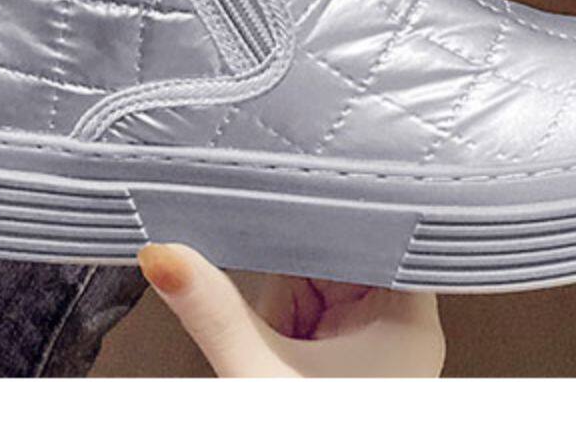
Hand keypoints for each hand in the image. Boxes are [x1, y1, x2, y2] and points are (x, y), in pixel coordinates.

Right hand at [137, 243, 444, 376]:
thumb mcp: (258, 373)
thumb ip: (212, 310)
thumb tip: (166, 256)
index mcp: (409, 314)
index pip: (364, 230)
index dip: (314, 217)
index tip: (270, 201)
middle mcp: (404, 321)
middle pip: (333, 255)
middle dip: (286, 278)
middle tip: (270, 312)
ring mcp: (379, 340)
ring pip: (317, 283)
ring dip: (282, 308)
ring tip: (276, 349)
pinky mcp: (353, 357)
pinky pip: (313, 314)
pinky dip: (286, 326)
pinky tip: (279, 351)